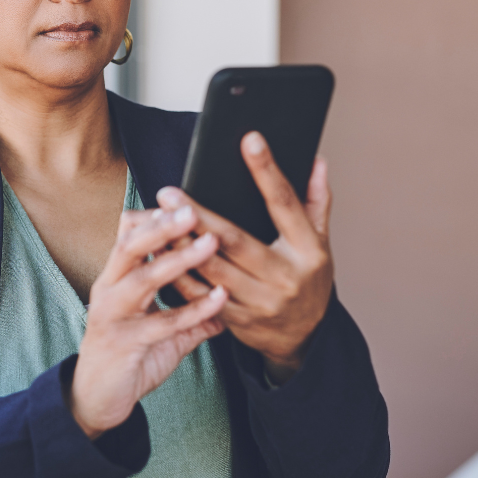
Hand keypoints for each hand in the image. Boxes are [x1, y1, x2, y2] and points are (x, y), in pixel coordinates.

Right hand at [68, 206, 229, 439]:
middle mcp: (109, 290)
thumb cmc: (127, 357)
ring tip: (209, 243)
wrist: (96, 400)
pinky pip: (162, 322)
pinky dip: (193, 309)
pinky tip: (220, 298)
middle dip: (161, 225)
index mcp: (115, 279)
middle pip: (129, 245)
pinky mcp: (124, 342)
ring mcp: (113, 315)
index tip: (182, 202)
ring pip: (143, 278)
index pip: (127, 235)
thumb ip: (191, 313)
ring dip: (178, 258)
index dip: (152, 217)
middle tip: (192, 210)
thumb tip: (224, 298)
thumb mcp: (161, 329)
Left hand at [160, 131, 333, 384]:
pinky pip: (201, 296)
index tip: (249, 140)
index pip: (285, 204)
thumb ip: (316, 201)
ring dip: (180, 246)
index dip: (267, 171)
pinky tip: (158, 255)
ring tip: (157, 221)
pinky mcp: (237, 320)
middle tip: (170, 193)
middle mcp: (284, 277)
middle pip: (235, 241)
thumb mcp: (320, 242)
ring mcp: (259, 302)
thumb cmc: (307, 279)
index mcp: (307, 251)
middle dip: (199, 216)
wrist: (305, 337)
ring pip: (212, 270)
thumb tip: (315, 160)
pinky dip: (178, 276)